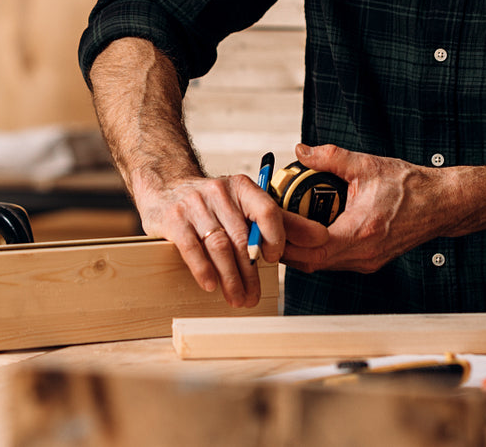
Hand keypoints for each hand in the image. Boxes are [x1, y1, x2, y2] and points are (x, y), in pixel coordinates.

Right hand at [131, 172, 284, 307]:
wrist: (166, 187)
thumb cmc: (213, 204)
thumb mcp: (246, 207)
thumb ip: (283, 223)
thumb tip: (320, 238)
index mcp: (242, 187)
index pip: (266, 210)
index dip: (274, 237)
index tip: (273, 259)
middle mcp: (219, 192)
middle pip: (242, 237)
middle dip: (250, 273)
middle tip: (253, 297)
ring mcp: (194, 204)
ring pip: (219, 246)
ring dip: (230, 278)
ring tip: (236, 298)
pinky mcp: (173, 219)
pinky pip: (191, 247)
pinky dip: (203, 269)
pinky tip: (210, 285)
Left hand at [280, 143, 448, 273]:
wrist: (441, 204)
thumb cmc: (411, 187)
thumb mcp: (367, 165)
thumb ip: (330, 157)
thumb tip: (302, 151)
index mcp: (360, 232)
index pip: (309, 245)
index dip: (285, 233)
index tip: (270, 214)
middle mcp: (362, 254)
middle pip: (308, 262)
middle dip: (284, 245)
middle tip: (267, 223)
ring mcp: (365, 262)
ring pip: (319, 265)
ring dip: (298, 249)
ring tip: (281, 226)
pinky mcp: (368, 261)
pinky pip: (332, 261)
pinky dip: (315, 249)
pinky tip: (307, 231)